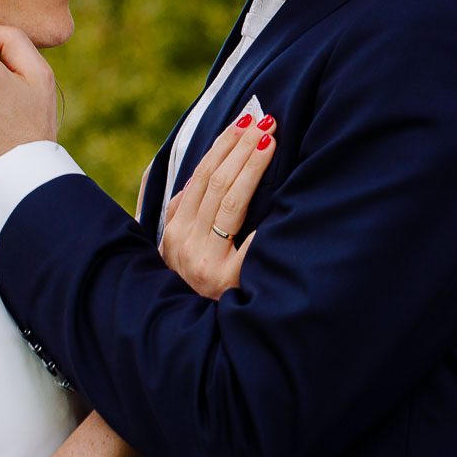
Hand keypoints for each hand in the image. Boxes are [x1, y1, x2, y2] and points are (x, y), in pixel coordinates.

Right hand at [159, 111, 277, 299]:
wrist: (203, 336)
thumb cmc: (199, 284)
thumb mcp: (181, 249)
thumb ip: (184, 211)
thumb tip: (193, 168)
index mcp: (173, 231)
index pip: (200, 177)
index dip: (223, 146)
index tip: (245, 121)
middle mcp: (183, 244)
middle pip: (214, 183)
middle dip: (241, 147)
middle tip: (266, 121)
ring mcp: (203, 262)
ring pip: (229, 201)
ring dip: (251, 165)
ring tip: (270, 140)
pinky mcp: (227, 280)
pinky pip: (249, 239)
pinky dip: (263, 212)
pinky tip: (283, 190)